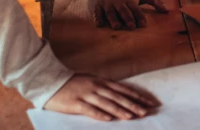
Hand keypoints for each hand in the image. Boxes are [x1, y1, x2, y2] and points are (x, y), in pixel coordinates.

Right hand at [44, 73, 158, 120]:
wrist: (50, 80)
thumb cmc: (72, 83)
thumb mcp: (91, 81)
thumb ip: (104, 88)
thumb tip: (120, 95)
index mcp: (101, 82)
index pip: (123, 90)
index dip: (137, 96)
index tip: (149, 102)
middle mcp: (97, 87)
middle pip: (118, 97)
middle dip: (133, 104)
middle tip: (146, 111)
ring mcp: (86, 95)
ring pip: (107, 103)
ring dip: (120, 110)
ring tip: (132, 116)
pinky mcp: (75, 103)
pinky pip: (89, 110)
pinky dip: (99, 114)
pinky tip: (108, 119)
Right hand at [88, 0, 166, 29]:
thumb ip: (154, 1)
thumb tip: (167, 10)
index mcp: (129, 0)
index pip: (135, 9)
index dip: (139, 16)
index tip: (143, 24)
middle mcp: (118, 1)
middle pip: (124, 10)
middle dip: (127, 18)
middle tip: (131, 26)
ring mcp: (107, 3)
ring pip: (110, 12)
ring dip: (113, 19)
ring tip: (117, 27)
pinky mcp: (96, 5)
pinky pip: (97, 12)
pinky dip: (98, 17)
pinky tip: (99, 23)